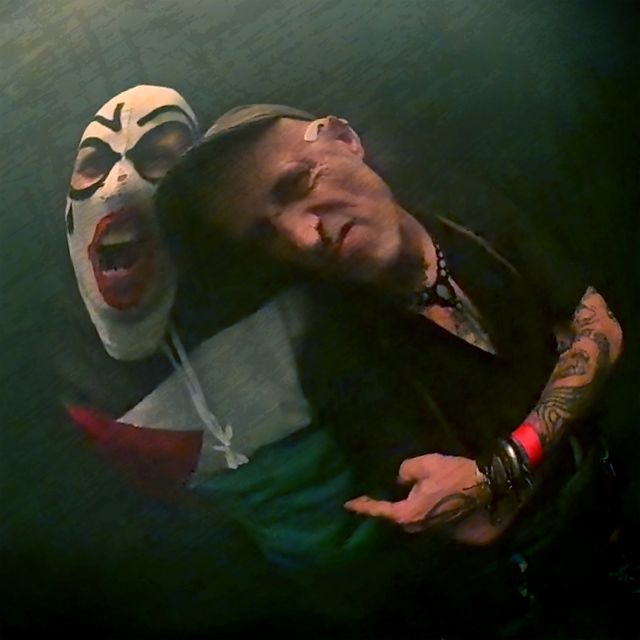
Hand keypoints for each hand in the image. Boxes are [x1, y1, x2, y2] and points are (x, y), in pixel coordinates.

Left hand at [345, 453, 515, 544]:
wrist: (491, 486)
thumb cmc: (455, 474)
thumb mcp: (424, 464)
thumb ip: (405, 471)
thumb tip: (401, 480)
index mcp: (410, 514)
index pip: (381, 511)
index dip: (364, 507)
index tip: (349, 505)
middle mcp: (422, 529)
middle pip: (399, 519)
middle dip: (390, 508)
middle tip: (382, 495)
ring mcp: (439, 534)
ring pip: (418, 521)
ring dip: (414, 509)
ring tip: (413, 495)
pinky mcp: (455, 534)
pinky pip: (435, 522)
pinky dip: (431, 511)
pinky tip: (437, 499)